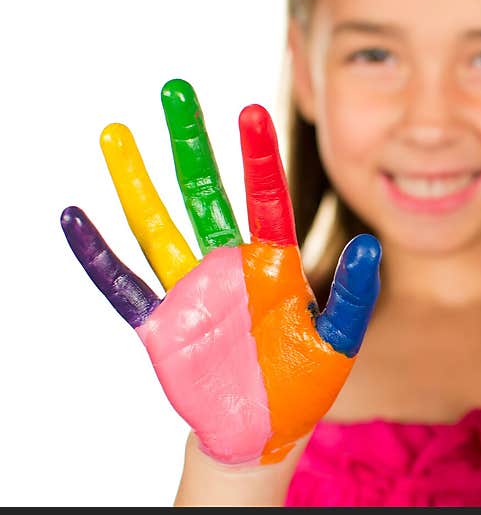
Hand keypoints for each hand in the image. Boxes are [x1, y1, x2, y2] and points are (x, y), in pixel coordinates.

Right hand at [61, 79, 380, 465]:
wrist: (266, 424)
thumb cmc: (305, 379)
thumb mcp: (339, 339)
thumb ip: (355, 294)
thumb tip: (372, 245)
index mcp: (274, 263)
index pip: (266, 198)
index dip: (258, 156)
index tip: (250, 110)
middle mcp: (229, 265)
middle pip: (205, 193)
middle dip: (191, 143)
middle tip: (175, 89)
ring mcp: (192, 291)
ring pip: (158, 226)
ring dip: (135, 183)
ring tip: (115, 132)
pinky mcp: (161, 323)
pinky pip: (123, 284)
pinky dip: (98, 256)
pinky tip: (75, 218)